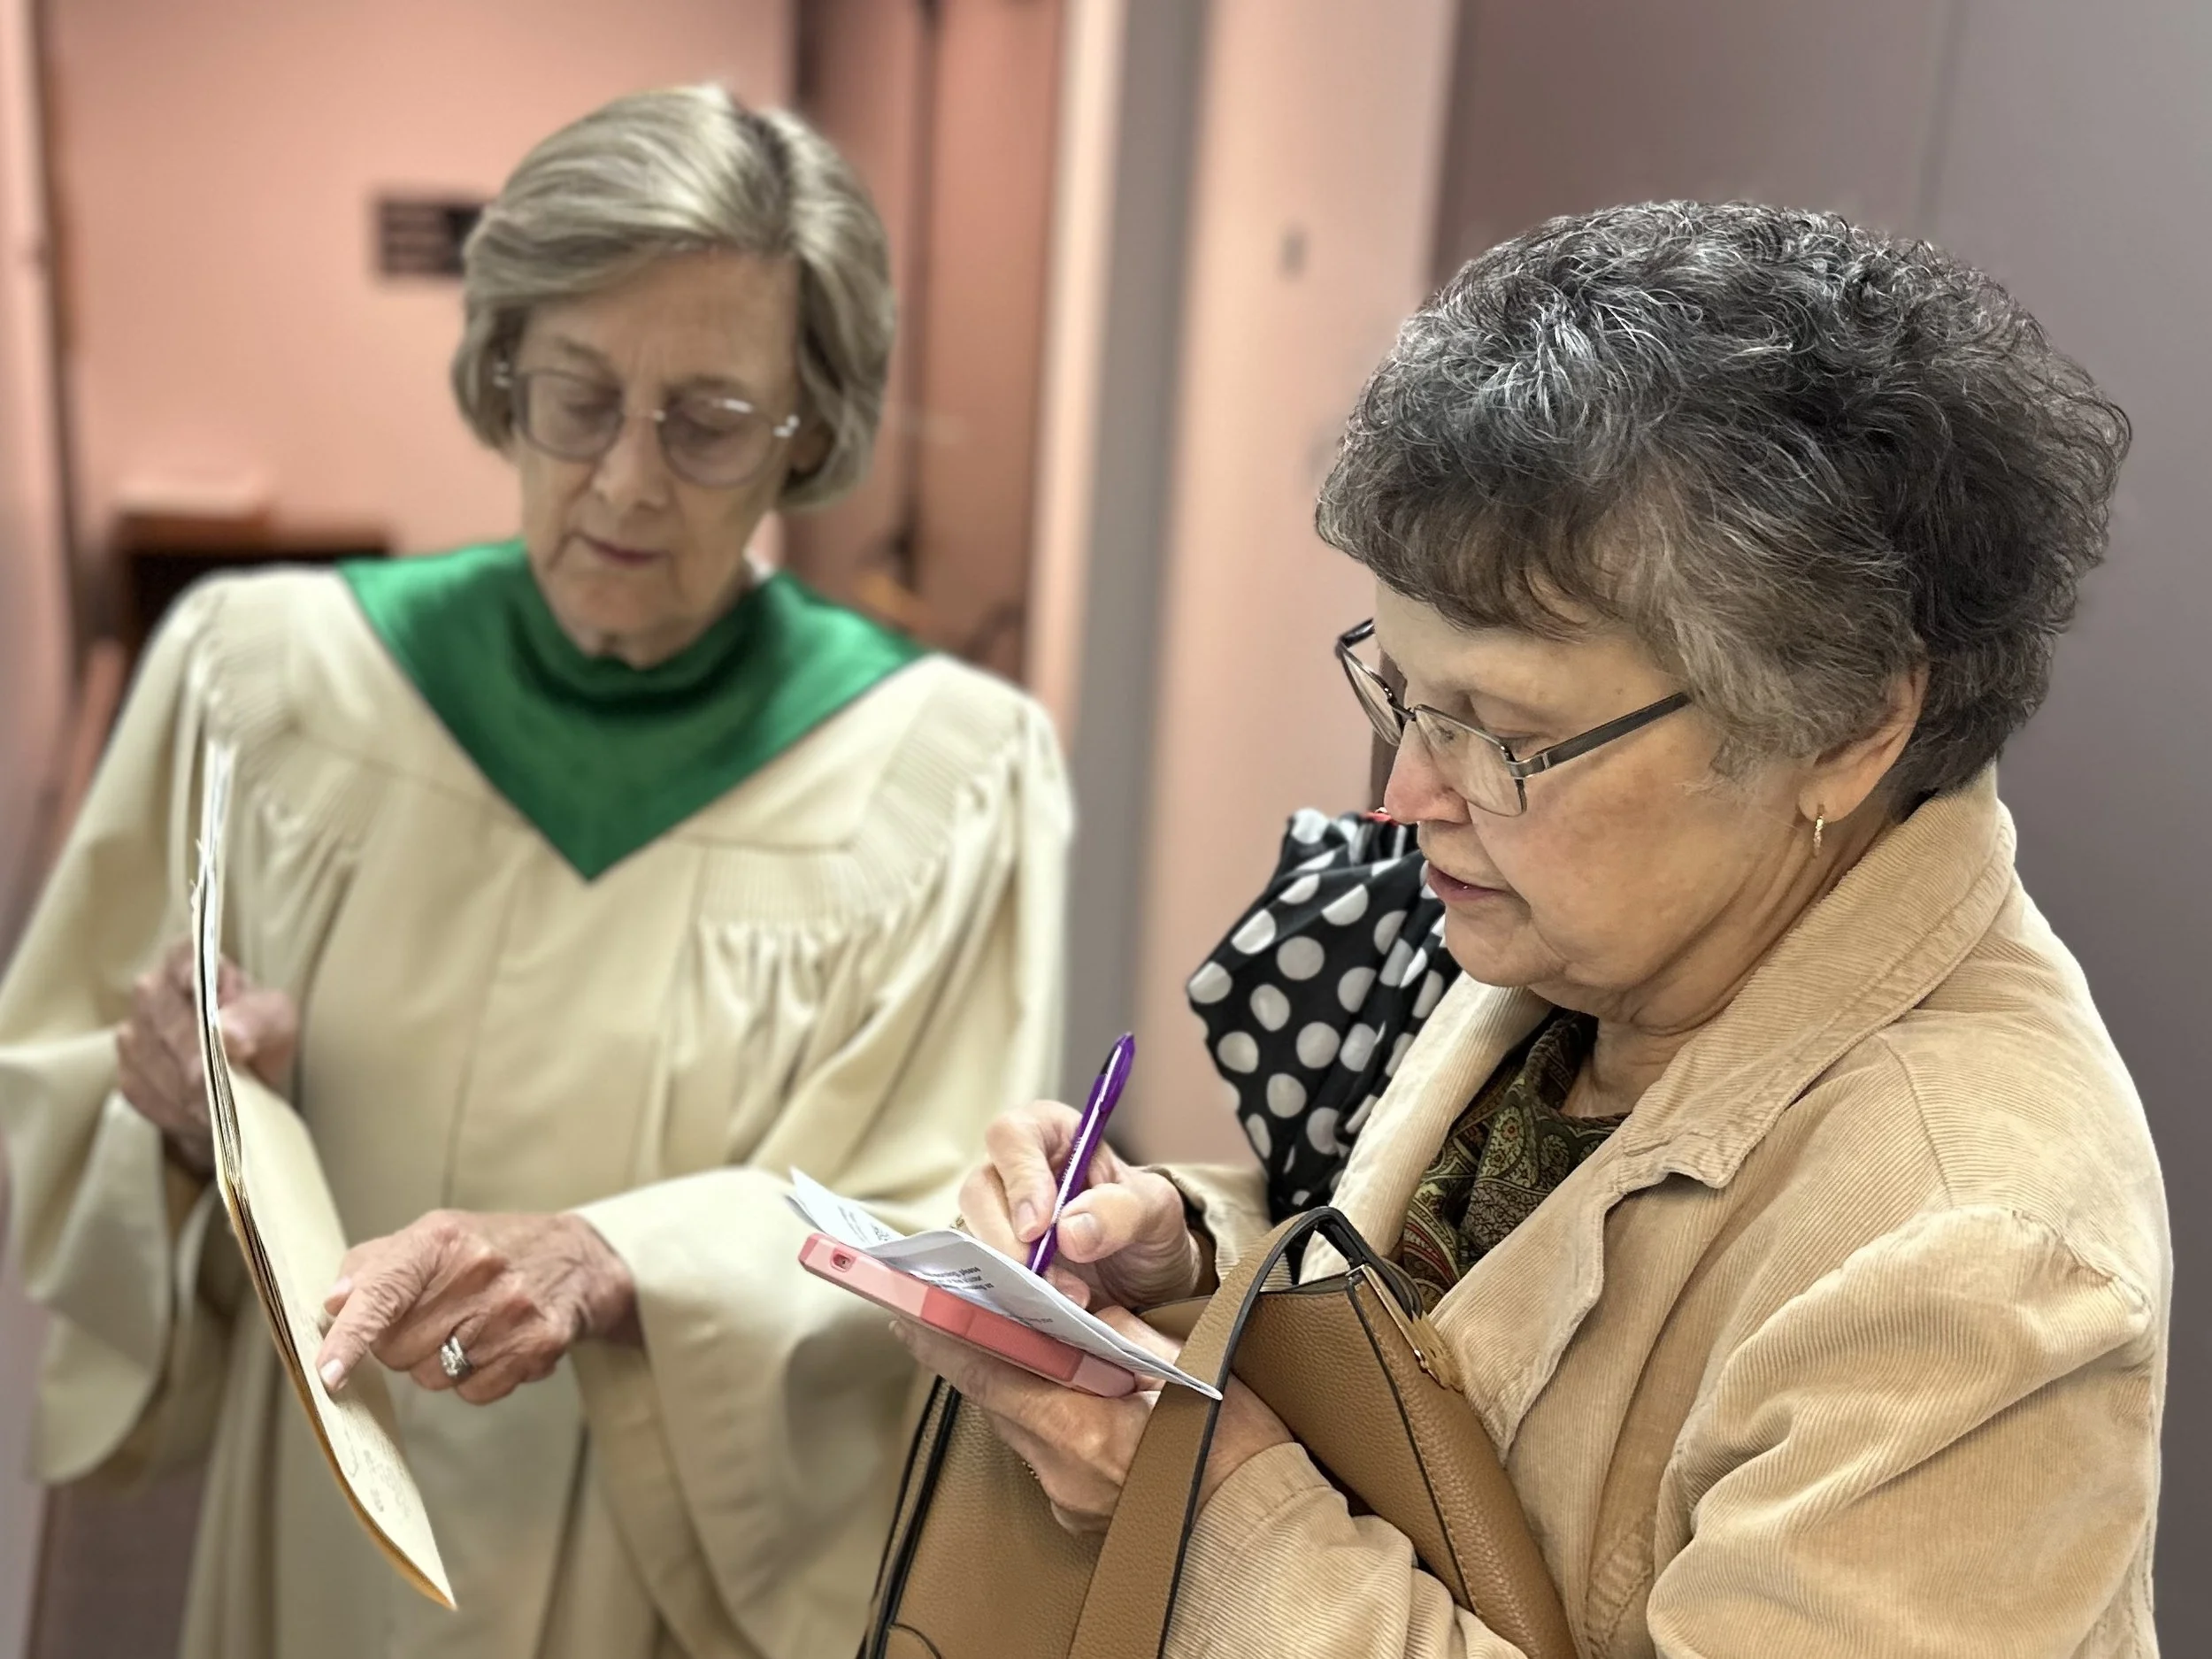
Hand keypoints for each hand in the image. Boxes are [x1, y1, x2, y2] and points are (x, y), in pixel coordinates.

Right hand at [114, 940, 298, 1176]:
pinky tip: (201, 1117)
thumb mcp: (276, 1021)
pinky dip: (177, 1110)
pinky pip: (147, 1093)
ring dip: (188, 1089)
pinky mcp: (127, 1075)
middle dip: (195, 1055)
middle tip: (218, 1082)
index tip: (202, 991)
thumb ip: (255, 1020)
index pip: (183, 958)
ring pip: (153, 1061)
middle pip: (166, 1019)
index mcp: (190, 963)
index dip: (190, 973)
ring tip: (219, 1107)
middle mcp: (152, 992)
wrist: (241, 1081)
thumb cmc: (258, 1035)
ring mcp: (133, 1033)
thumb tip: (227, 1036)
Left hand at [314, 1210, 639, 1405]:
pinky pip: (474, 1392)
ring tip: (471, 1327)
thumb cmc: (487, 1250)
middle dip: (403, 1344)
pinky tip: (497, 1344)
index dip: (351, 1336)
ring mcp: (512, 1311)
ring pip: (432, 1377)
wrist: (575, 1260)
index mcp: (442, 1239)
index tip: (327, 1374)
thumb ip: (373, 1267)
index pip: (383, 1292)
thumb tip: (333, 1304)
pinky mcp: (538, 1345)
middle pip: (397, 1350)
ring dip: (440, 1363)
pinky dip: (476, 1377)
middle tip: (436, 1315)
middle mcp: (478, 1272)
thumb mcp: (430, 1238)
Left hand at [892, 1306, 1290, 1533]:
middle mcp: (1064, 1470)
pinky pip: (1043, 1456)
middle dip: (969, 1353)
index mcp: (1085, 1429)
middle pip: (995, 1399)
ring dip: (1003, 1385)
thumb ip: (1125, 1336)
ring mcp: (1068, 1498)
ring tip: (988, 1340)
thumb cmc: (1237, 1449)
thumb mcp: (1185, 1369)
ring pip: (1017, 1426)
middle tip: (935, 1314)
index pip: (992, 1372)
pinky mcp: (1080, 1514)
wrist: (1263, 1529)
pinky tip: (1048, 1396)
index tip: (912, 1310)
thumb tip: (1083, 1313)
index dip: (947, 1338)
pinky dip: (1038, 1420)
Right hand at [961, 1101, 1202, 1311]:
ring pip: (971, 1235)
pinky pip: (979, 1275)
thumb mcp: (1155, 1211)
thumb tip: (1069, 1230)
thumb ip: (1121, 1210)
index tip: (1039, 1226)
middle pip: (980, 1190)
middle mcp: (1015, 1171)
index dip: (1020, 1178)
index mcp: (1052, 1135)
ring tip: (1064, 1297)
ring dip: (1011, 1273)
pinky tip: (1042, 1309)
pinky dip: (1006, 1294)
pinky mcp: (994, 1261)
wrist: (1149, 1279)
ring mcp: (999, 1218)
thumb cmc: (1148, 1227)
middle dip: (1007, 1239)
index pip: (1012, 1136)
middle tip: (1045, 1276)